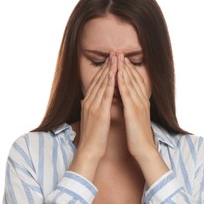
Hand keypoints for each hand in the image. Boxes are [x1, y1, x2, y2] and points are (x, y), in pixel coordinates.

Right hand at [69, 53, 116, 180]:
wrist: (89, 150)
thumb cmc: (94, 136)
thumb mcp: (93, 118)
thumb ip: (94, 107)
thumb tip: (95, 100)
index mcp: (88, 102)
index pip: (96, 82)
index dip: (104, 70)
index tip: (110, 60)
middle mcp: (89, 101)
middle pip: (98, 79)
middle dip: (107, 65)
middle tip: (114, 52)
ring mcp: (93, 106)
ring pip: (101, 83)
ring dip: (109, 69)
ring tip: (116, 57)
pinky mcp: (99, 112)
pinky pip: (105, 94)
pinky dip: (109, 82)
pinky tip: (114, 73)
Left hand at [116, 53, 154, 158]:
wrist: (144, 149)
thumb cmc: (137, 135)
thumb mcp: (135, 118)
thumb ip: (131, 107)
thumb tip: (125, 100)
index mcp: (141, 102)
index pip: (135, 82)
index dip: (129, 70)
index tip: (122, 60)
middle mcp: (141, 100)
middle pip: (134, 78)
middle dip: (126, 65)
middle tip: (119, 53)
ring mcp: (138, 105)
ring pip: (131, 83)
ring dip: (124, 69)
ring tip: (118, 57)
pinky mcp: (134, 111)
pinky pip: (127, 94)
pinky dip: (123, 82)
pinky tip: (118, 73)